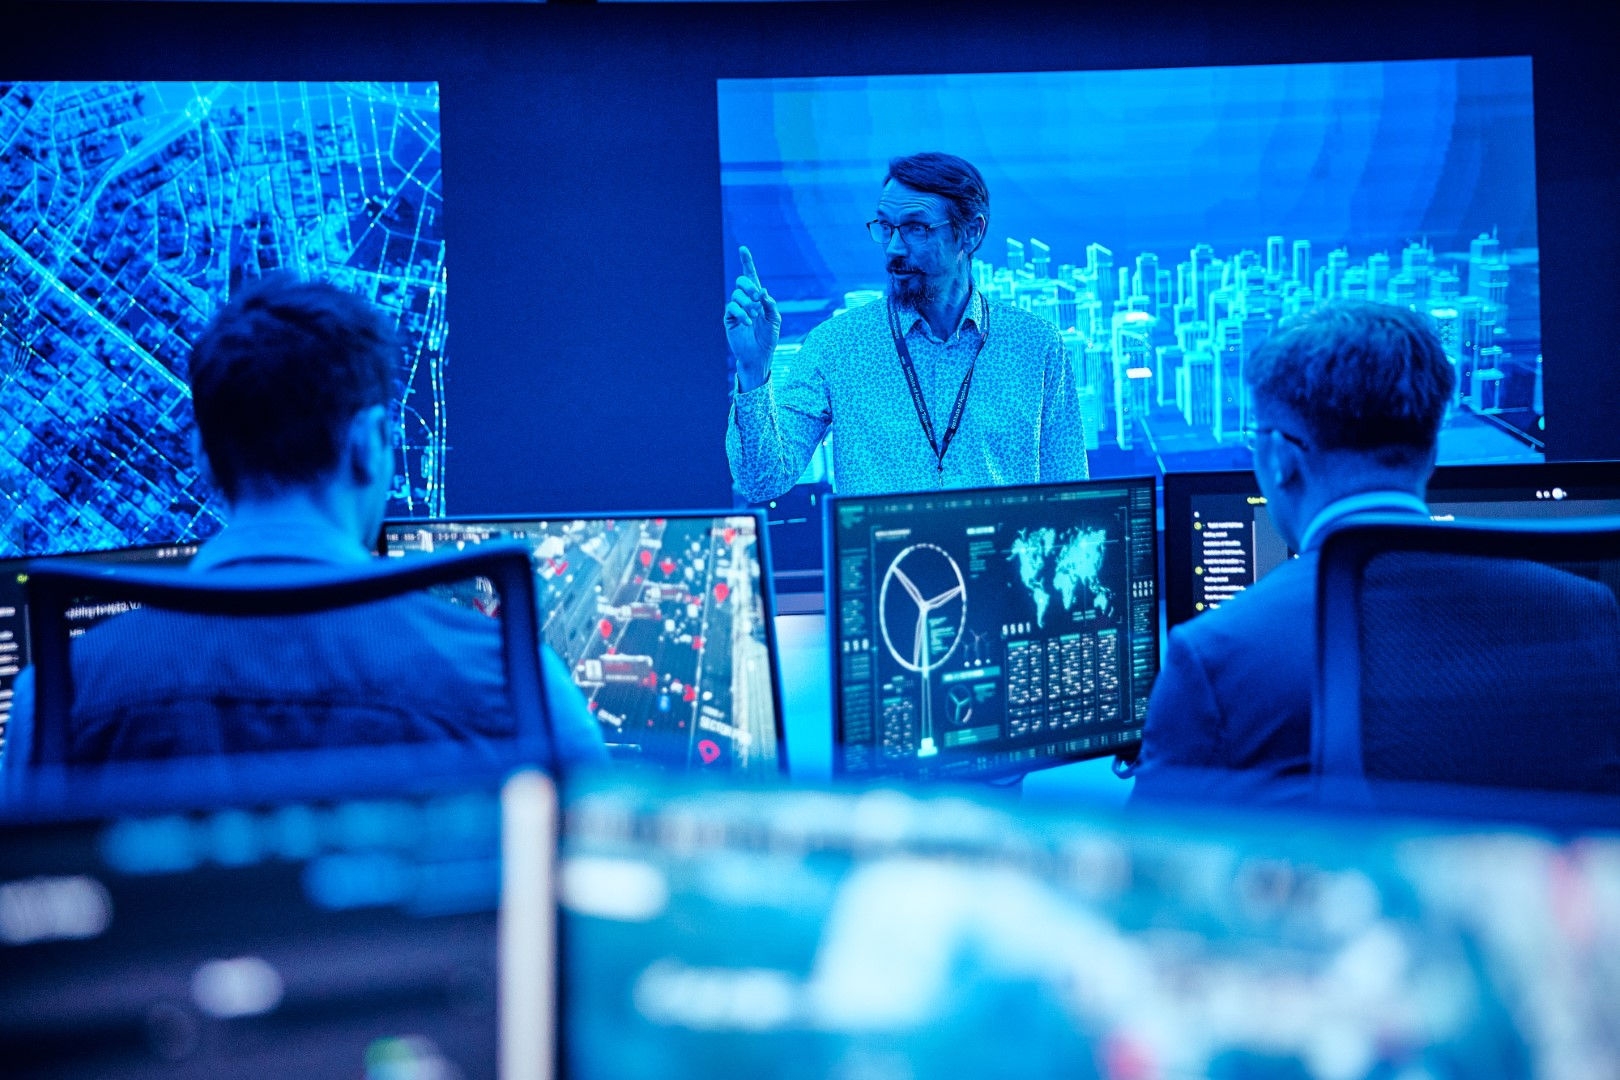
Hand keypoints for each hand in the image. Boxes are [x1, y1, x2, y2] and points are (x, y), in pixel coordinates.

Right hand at [723, 245, 780, 391]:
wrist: (759, 355)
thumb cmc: (768, 338)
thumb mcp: (775, 319)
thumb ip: (770, 304)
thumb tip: (762, 290)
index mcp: (757, 298)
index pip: (751, 276)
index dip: (747, 262)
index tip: (743, 248)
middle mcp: (746, 300)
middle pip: (741, 281)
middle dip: (749, 286)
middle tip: (757, 298)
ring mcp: (736, 309)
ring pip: (737, 295)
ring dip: (748, 304)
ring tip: (754, 317)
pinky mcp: (729, 319)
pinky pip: (732, 308)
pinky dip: (741, 313)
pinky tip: (748, 322)